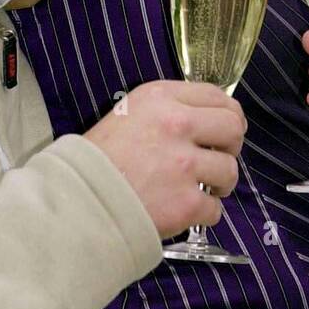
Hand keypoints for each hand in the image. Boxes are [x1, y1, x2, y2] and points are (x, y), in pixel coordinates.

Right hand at [85, 79, 245, 239]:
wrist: (76, 201)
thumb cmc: (97, 160)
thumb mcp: (128, 114)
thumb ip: (167, 110)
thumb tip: (209, 119)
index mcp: (160, 98)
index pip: (216, 95)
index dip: (228, 114)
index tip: (226, 129)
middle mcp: (176, 124)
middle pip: (233, 128)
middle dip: (231, 146)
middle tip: (218, 158)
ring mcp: (183, 165)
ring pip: (230, 170)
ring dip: (220, 183)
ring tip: (202, 189)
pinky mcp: (186, 202)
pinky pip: (215, 208)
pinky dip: (204, 213)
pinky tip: (185, 211)